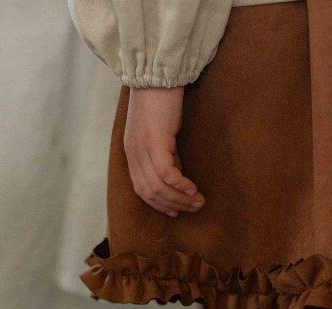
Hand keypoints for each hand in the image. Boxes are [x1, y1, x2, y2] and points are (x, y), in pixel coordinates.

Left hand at [124, 87, 205, 216]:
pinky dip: (180, 185)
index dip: (160, 205)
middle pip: (151, 193)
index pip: (142, 190)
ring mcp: (142, 149)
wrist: (156, 73)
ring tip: (199, 200)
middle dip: (174, 205)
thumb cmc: (158, 100)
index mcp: (132, 153)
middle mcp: (134, 154)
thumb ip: (162, 153)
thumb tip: (177, 174)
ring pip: (159, 188)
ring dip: (181, 199)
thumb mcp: (157, 132)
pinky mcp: (155, 142)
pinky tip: (193, 189)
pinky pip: (166, 174)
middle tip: (195, 207)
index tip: (177, 212)